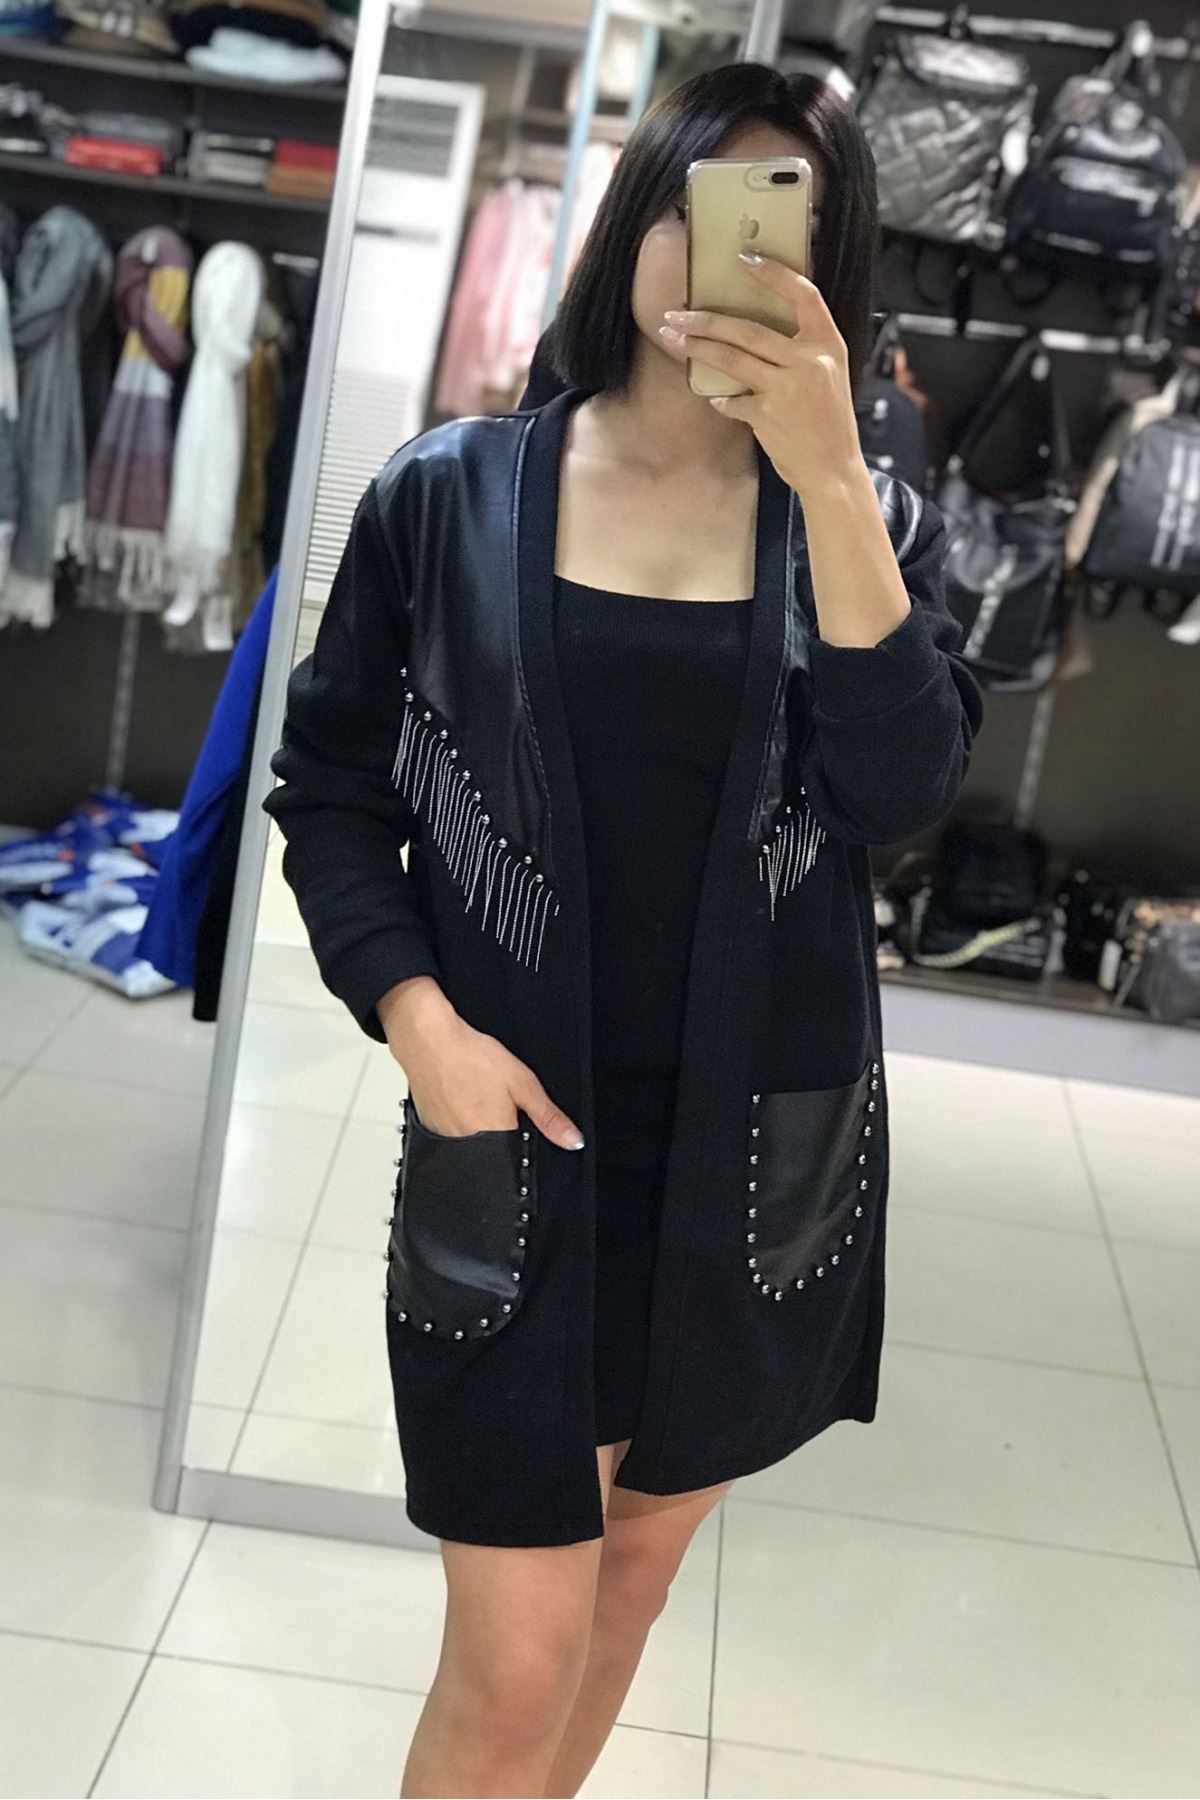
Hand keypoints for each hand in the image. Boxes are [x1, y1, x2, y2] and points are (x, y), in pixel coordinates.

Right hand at [377, 976, 584, 1149]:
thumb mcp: (522, 1082)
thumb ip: (548, 1117)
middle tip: (494, 1101)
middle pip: (494, 1154)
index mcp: (497, 1135)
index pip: (518, 1158)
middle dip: (501, 1134)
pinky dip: (459, 1125)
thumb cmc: (471, 1056)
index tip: (518, 1121)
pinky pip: (451, 1139)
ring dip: (479, 1130)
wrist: (428, 1041)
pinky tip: (459, 1101)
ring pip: (472, 1147)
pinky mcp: (430, 1132)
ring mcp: (446, 1140)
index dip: (522, 1141)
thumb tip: (574, 1142)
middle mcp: (469, 1145)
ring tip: (476, 1098)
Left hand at [658, 253, 866, 501]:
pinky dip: (721, 400)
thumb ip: (802, 351)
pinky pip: (732, 401)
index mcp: (829, 344)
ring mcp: (788, 388)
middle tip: (676, 314)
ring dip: (697, 347)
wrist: (834, 471)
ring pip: (732, 358)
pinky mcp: (768, 416)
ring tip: (672, 338)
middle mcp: (810, 361)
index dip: (774, 273)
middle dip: (706, 320)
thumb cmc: (829, 423)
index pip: (804, 295)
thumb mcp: (829, 376)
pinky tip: (715, 398)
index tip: (744, 257)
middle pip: (748, 330)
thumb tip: (756, 332)